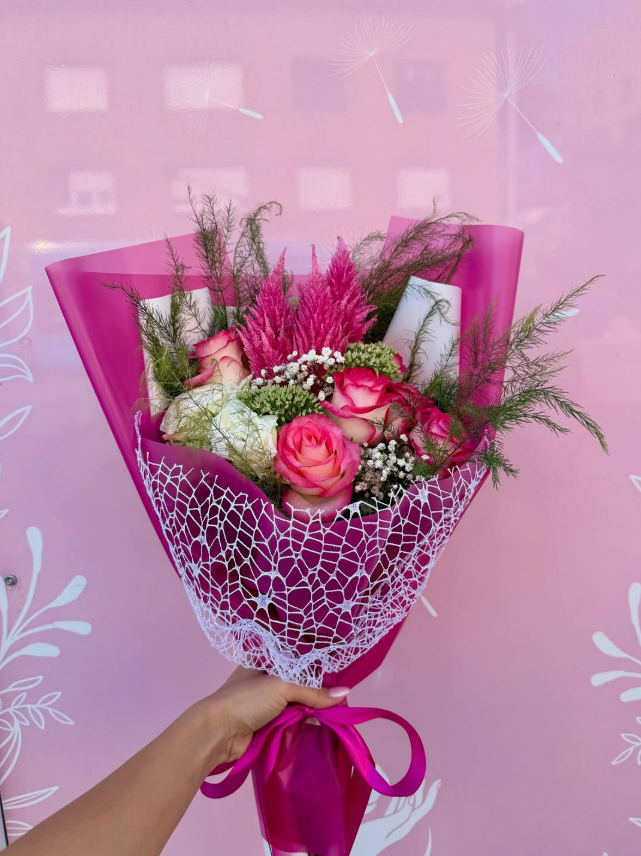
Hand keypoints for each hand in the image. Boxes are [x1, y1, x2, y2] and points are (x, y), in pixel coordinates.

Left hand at [192, 667, 349, 769]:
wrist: (218, 732)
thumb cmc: (247, 699)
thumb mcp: (282, 686)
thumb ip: (313, 691)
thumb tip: (345, 695)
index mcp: (266, 660)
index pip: (297, 658)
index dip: (317, 664)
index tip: (340, 670)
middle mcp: (267, 678)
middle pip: (300, 681)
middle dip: (318, 689)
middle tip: (343, 694)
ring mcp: (267, 701)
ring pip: (298, 701)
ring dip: (313, 708)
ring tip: (338, 710)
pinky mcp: (268, 722)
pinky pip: (293, 719)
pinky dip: (305, 721)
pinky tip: (322, 722)